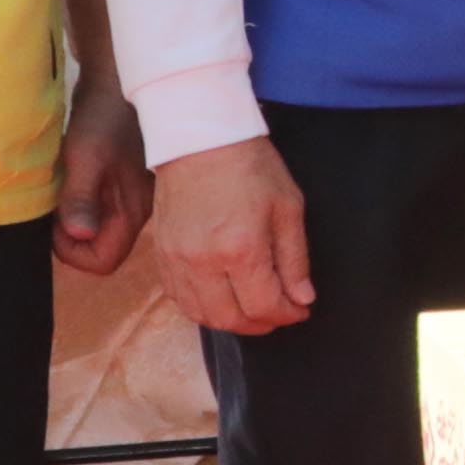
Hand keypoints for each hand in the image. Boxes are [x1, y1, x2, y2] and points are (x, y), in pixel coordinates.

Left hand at [51, 85, 153, 278]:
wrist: (116, 78)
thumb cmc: (104, 115)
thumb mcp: (87, 156)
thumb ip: (82, 197)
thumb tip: (80, 234)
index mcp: (134, 208)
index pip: (103, 261)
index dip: (72, 250)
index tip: (57, 220)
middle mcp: (135, 208)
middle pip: (99, 248)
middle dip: (69, 235)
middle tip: (55, 203)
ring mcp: (126, 196)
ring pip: (93, 229)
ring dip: (69, 216)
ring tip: (60, 186)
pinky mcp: (115, 183)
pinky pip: (92, 210)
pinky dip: (74, 202)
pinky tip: (68, 177)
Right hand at [142, 138, 315, 339]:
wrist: (200, 140)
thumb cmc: (250, 167)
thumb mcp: (288, 207)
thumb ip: (295, 259)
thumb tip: (302, 298)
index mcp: (240, 249)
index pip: (263, 306)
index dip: (286, 315)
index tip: (300, 309)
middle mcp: (203, 261)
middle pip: (230, 319)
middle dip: (261, 324)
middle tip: (279, 313)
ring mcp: (177, 260)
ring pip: (200, 315)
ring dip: (230, 321)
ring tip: (252, 309)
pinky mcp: (161, 256)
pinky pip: (178, 298)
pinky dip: (201, 308)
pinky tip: (221, 297)